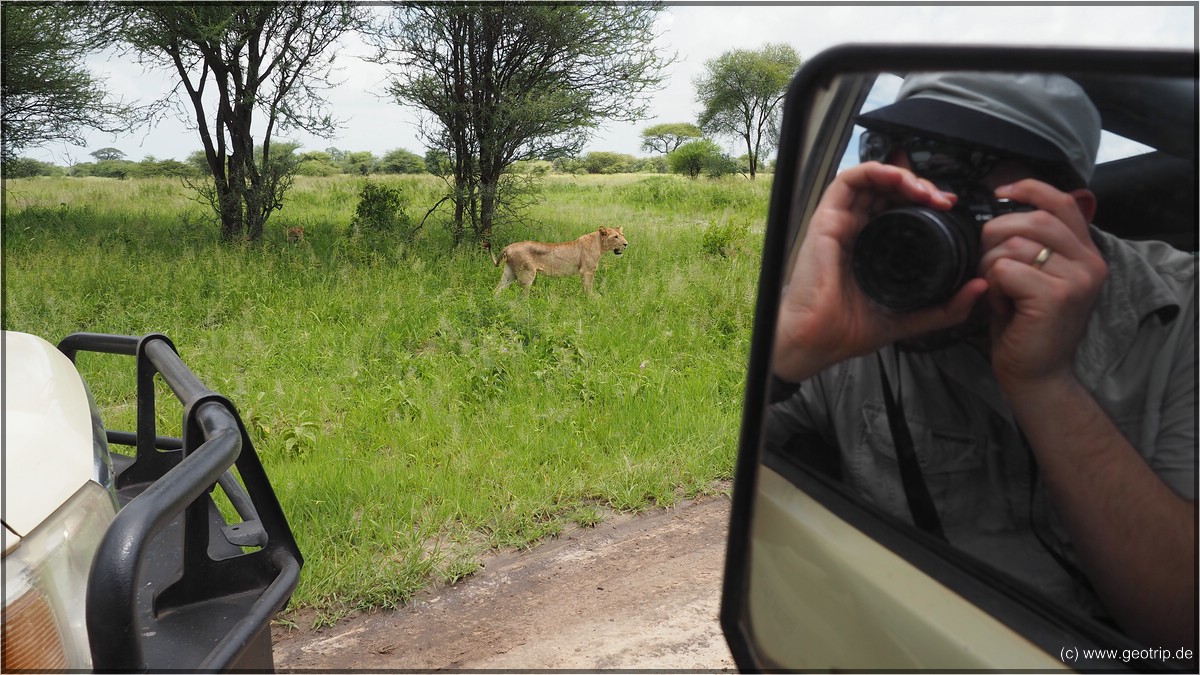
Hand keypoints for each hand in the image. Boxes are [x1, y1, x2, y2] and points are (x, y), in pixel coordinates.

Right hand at [773, 162, 986, 380]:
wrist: (820, 340)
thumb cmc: (851, 330)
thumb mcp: (912, 318)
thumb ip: (947, 308)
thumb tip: (980, 288)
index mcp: (874, 247)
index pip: (900, 208)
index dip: (925, 200)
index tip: (949, 208)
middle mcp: (857, 230)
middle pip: (889, 190)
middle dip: (920, 186)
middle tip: (941, 199)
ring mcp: (841, 223)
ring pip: (872, 179)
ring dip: (902, 175)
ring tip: (923, 190)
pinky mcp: (826, 220)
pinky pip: (847, 181)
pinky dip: (875, 171)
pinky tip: (898, 179)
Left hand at [977, 179, 1106, 388]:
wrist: (1036, 374)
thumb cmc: (1026, 326)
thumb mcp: (1034, 278)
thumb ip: (1031, 245)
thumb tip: (1001, 209)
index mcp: (1086, 253)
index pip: (1062, 202)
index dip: (1029, 189)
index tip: (1000, 191)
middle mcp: (1090, 262)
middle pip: (1033, 219)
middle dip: (996, 234)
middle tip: (987, 262)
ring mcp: (1077, 279)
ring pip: (1014, 245)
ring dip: (990, 265)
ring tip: (996, 289)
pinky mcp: (1056, 296)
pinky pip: (1006, 269)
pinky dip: (991, 284)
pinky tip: (1001, 304)